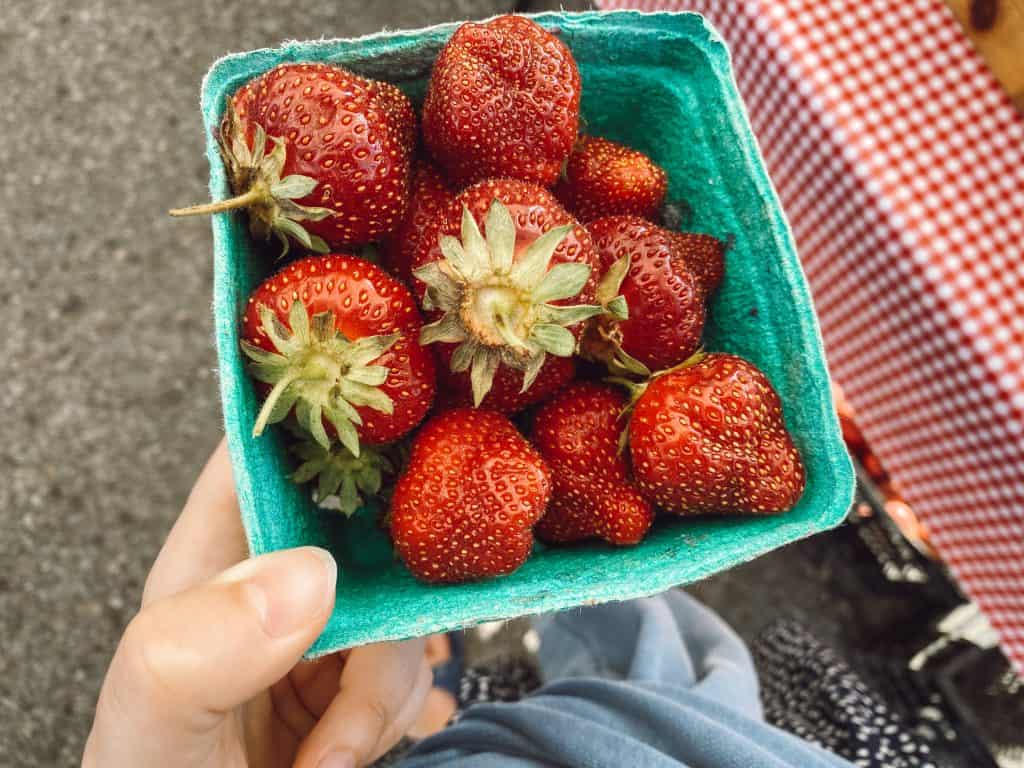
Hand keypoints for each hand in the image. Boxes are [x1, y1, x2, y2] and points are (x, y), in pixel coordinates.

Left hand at [84, 439, 431, 767]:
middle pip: (358, 525)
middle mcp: (272, 589)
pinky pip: (413, 666)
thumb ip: (202, 645)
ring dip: (380, 687)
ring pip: (400, 605)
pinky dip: (393, 716)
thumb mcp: (154, 723)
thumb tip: (310, 570)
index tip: (383, 420)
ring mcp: (323, 637)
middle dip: (384, 580)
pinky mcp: (360, 685)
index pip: (260, 459)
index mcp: (210, 566)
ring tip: (330, 749)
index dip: (318, 423)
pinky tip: (343, 755)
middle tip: (371, 634)